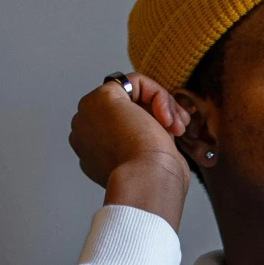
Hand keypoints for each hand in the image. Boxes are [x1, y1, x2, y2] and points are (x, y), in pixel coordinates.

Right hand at [67, 75, 190, 229]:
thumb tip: (158, 123)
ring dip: (161, 106)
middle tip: (177, 130)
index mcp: (92, 154)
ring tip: (177, 128)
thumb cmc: (153, 181)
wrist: (147, 182)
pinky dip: (158, 95)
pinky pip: (135, 82)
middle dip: (155, 114)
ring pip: (131, 95)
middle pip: (124, 109)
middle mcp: (85, 134)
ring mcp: (90, 115)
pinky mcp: (102, 97)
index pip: (122, 127)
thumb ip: (143, 140)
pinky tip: (166, 118)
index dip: (149, 128)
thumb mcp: (147, 160)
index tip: (170, 139)